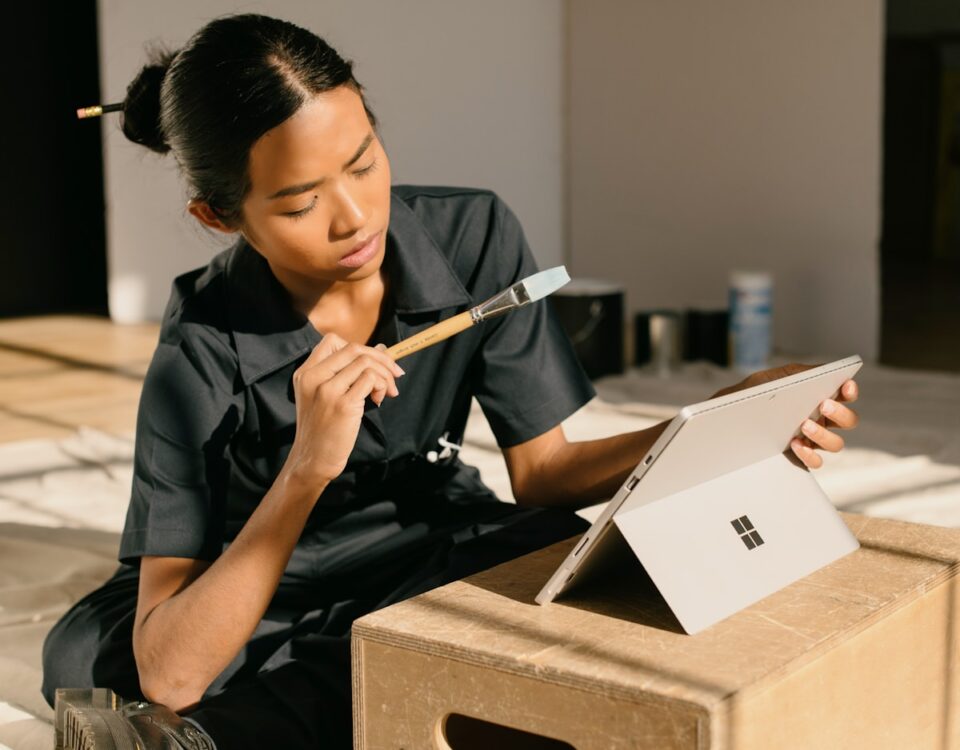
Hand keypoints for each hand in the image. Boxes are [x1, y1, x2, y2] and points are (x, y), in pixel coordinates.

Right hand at [283, 333, 404, 488]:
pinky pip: (371, 379)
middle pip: (354, 348)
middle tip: (394, 375)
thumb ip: (347, 372)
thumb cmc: (324, 428)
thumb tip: (380, 348)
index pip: (333, 341)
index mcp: (306, 372)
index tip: (374, 363)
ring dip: (385, 375)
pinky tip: (378, 401)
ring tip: (386, 393)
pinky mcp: (342, 404)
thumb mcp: (326, 395)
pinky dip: (382, 386)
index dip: (359, 348)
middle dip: (381, 358)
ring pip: (365, 362)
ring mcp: (326, 390)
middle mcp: (313, 377)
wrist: (313, 459)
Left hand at [711, 363, 859, 469]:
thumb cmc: (752, 395)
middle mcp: (821, 420)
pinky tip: (795, 445)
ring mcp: (812, 439)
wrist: (728, 417)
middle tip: (824, 405)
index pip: (845, 394)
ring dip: (824, 435)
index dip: (851, 390)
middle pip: (849, 421)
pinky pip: (816, 461)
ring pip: (836, 443)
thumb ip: (797, 373)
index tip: (846, 386)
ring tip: (804, 426)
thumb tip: (823, 369)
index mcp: (818, 398)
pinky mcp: (800, 456)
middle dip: (841, 413)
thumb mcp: (771, 379)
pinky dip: (810, 455)